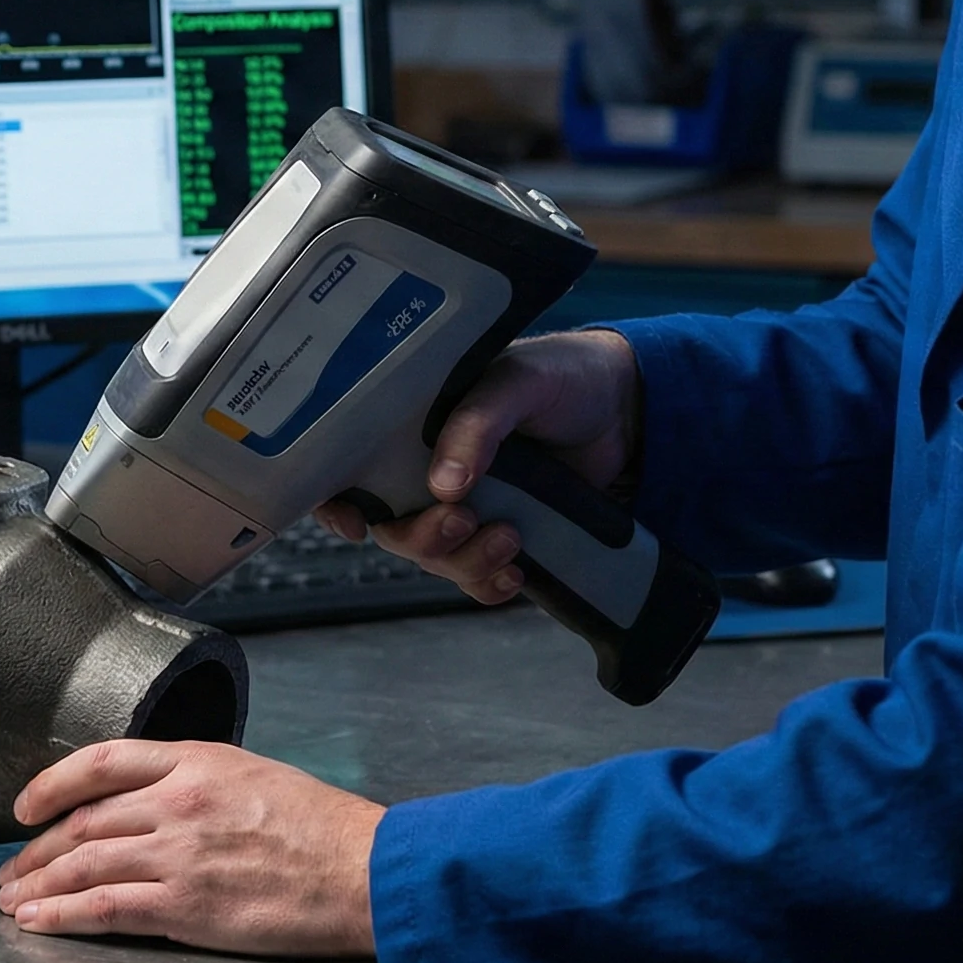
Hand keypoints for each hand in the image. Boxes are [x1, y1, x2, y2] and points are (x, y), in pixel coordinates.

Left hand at [0, 741, 381, 957]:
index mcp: (197, 760)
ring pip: (83, 864)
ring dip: (38, 886)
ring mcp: (179, 854)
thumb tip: (152, 799)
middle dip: (35, 849)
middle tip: (12, 868)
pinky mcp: (186, 905)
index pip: (100, 760)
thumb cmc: (325, 830)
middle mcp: (178, 801)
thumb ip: (198, 779)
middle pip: (82, 822)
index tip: (26, 805)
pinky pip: (105, 907)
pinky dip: (63, 916)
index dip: (51, 783)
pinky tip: (40, 922)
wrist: (366, 872)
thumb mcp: (255, 775)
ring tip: (15, 901)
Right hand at [316, 329, 639, 604]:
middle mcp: (428, 470)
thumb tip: (443, 486)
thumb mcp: (517, 383)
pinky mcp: (502, 536)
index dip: (336, 502)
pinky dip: (489, 585)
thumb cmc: (562, 378)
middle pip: (394, 527)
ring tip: (511, 538)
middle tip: (464, 521)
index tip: (356, 525)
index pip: (350, 468)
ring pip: (435, 559)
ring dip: (465, 562)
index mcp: (413, 425)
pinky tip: (515, 574)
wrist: (627, 411)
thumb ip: (477, 424)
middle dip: (424, 538)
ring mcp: (466, 507)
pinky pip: (477, 579)